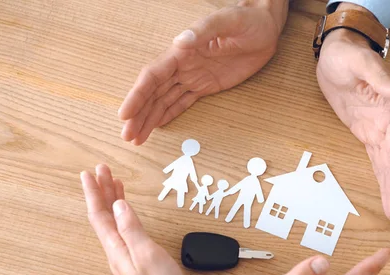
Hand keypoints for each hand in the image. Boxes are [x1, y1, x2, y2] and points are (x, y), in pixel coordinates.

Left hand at [80, 165, 196, 274]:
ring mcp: (127, 258)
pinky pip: (125, 232)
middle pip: (105, 216)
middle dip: (103, 191)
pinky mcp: (138, 263)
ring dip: (113, 202)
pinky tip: (129, 214)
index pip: (100, 214)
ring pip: (115, 223)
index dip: (95, 192)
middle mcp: (118, 252)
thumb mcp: (148, 254)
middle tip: (102, 170)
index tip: (90, 172)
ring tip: (114, 184)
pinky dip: (125, 216)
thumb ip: (132, 228)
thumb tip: (120, 205)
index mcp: (117, 248)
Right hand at [119, 0, 288, 144]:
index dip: (138, 95)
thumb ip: (204, 31)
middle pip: (153, 93)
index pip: (153, 76)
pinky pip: (182, 102)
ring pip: (164, 101)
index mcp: (181, 51)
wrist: (265, 28)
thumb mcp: (227, 22)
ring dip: (149, 119)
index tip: (125, 113)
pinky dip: (168, 115)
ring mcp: (193, 76)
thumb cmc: (247, 21)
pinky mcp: (205, 85)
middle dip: (139, 114)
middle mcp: (182, 65)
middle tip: (127, 136)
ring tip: (136, 138)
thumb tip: (181, 41)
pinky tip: (157, 126)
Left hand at [317, 14, 389, 223]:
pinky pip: (375, 158)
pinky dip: (381, 176)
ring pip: (386, 164)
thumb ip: (383, 80)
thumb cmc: (348, 56)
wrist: (337, 53)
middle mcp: (387, 123)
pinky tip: (386, 192)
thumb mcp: (362, 63)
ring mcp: (377, 129)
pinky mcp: (365, 132)